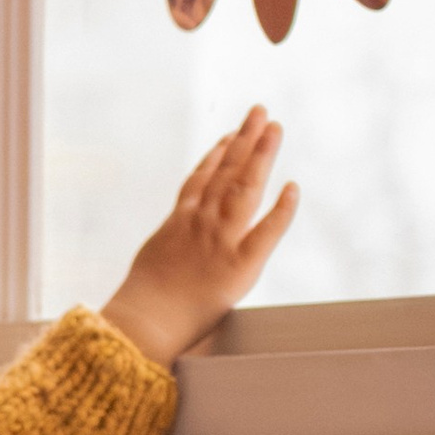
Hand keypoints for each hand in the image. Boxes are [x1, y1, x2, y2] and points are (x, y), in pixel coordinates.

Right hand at [101, 109, 298, 368]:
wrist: (144, 322)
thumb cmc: (141, 306)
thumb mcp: (150, 265)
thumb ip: (166, 250)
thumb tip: (168, 250)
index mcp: (177, 223)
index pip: (200, 180)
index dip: (217, 155)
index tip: (230, 135)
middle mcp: (200, 222)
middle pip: (225, 171)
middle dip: (244, 139)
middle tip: (260, 112)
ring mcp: (220, 239)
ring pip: (243, 186)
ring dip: (260, 154)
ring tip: (274, 127)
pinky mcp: (241, 264)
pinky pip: (266, 231)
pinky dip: (282, 209)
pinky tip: (293, 187)